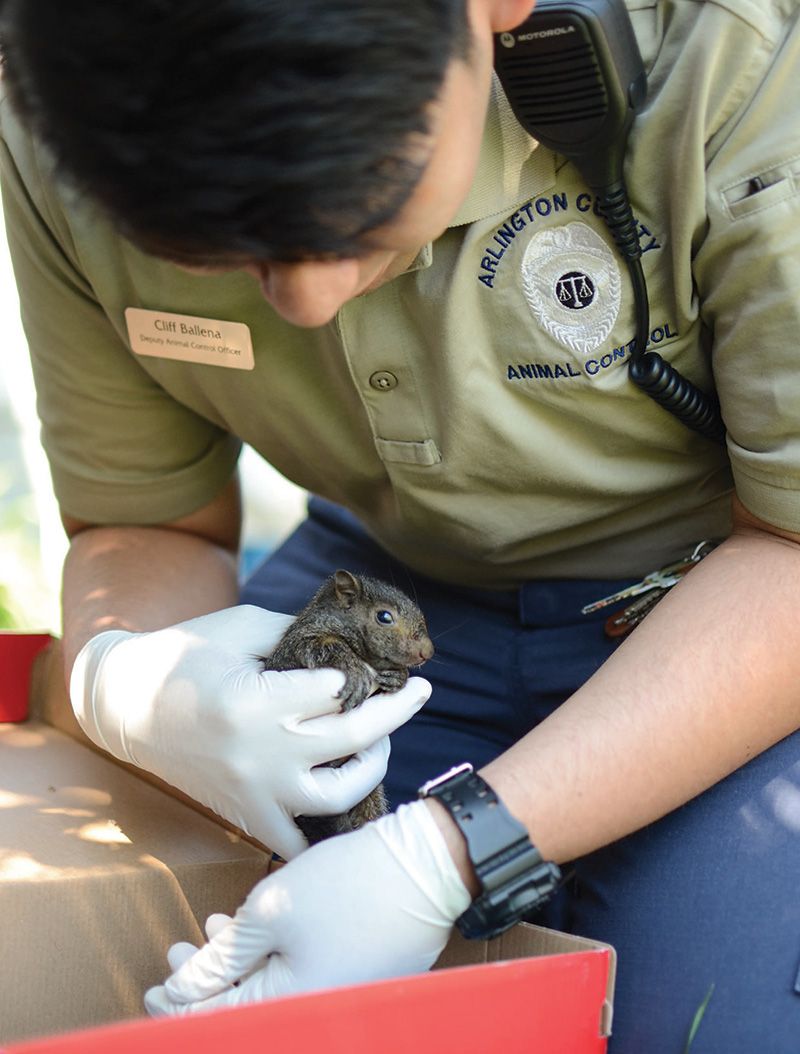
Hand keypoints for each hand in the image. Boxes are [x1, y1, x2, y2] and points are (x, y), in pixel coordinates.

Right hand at [70, 606, 429, 858]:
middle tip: (421, 692)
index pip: (337, 691)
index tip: (374, 663)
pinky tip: (345, 796)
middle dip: (397, 712)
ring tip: (380, 743)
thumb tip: (352, 634)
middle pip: (354, 737)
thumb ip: (299, 629)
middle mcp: (260, 752)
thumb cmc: (183, 654)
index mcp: (255, 701)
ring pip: (339, 795)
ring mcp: (254, 790)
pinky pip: (297, 840)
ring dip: (373, 767)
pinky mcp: (245, 813)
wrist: (124, 704)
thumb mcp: (242, 626)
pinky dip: (325, 827)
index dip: (362, 674)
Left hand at [144, 800, 470, 1014]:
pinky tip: (261, 929)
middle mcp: (319, 1013)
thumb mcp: (271, 912)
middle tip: (182, 950)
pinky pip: (305, 979)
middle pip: (247, 1010)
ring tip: (218, 929)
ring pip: (276, 991)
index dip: (178, 1005)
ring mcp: (344, 997)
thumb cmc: (349, 885)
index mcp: (291, 1008)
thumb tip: (179, 990)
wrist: (426, 865)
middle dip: (208, 982)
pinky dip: (275, 958)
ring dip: (240, 965)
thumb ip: (221, 957)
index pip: (218, 1022)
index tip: (153, 982)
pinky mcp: (362, 979)